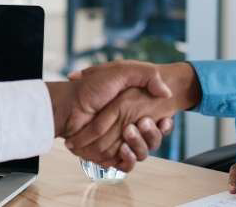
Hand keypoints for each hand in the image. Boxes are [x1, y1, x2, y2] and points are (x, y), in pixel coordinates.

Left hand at [63, 61, 199, 164]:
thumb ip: (147, 75)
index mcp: (135, 110)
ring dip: (140, 144)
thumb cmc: (93, 87)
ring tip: (130, 131)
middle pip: (152, 140)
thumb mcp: (122, 70)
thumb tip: (166, 92)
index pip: (159, 124)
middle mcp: (129, 127)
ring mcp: (120, 142)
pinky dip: (128, 159)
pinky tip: (123, 149)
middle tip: (145, 122)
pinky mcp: (110, 156)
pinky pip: (126, 165)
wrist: (69, 103)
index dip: (165, 124)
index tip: (165, 119)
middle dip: (154, 134)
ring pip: (142, 153)